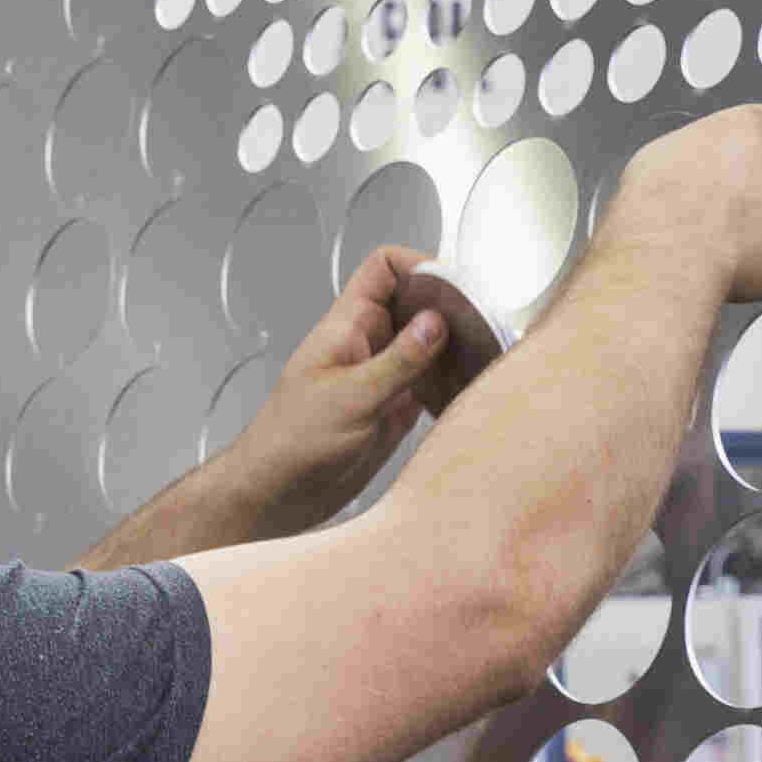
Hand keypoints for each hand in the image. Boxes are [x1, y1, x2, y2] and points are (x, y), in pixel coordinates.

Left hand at [225, 243, 476, 535]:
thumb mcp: (349, 398)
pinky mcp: (395, 409)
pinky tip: (469, 395)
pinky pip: (432, 384)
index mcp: (349, 326)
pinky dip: (452, 385)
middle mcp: (369, 345)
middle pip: (418, 304)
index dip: (419, 265)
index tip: (452, 286)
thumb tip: (436, 322)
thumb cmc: (290, 441)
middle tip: (483, 328)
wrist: (277, 495)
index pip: (385, 269)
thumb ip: (397, 361)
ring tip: (484, 362)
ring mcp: (385, 376)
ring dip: (457, 351)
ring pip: (431, 346)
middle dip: (451, 311)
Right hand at [609, 105, 761, 301]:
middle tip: (737, 217)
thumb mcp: (672, 150)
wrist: (670, 248)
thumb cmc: (662, 200)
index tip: (736, 182)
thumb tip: (697, 173)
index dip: (754, 163)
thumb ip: (703, 154)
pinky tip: (746, 270)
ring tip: (735, 249)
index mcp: (761, 123)